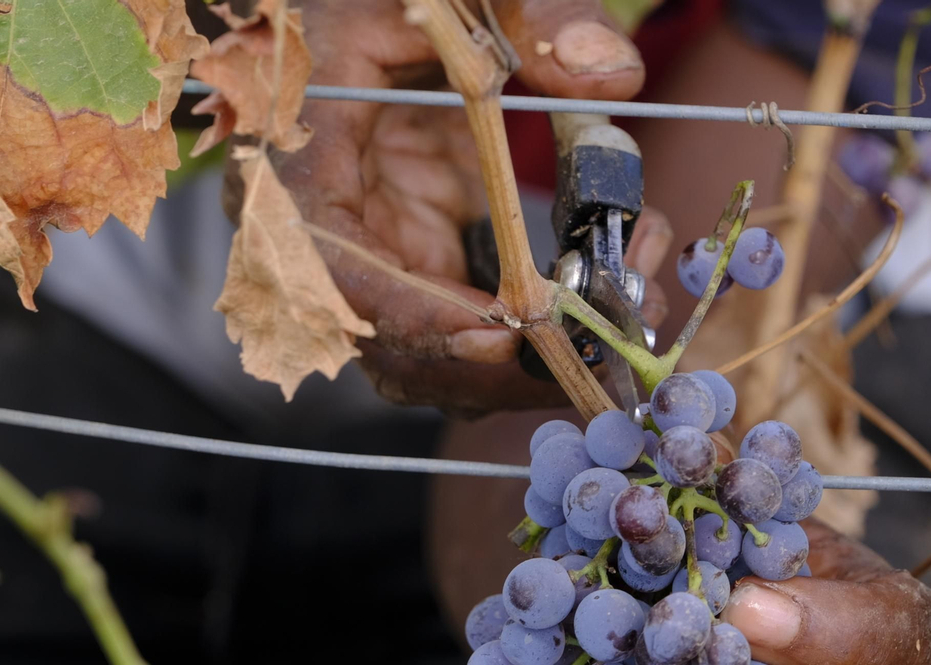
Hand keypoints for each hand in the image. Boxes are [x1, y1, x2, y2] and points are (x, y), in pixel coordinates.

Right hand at [271, 0, 665, 413]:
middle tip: (602, 349)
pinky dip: (549, 323)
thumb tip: (611, 81)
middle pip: (391, 346)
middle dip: (500, 363)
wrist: (390, 2)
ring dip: (535, 359)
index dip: (415, 318)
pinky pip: (478, 320)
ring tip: (633, 312)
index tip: (505, 333)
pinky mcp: (424, 248)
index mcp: (297, 155)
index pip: (332, 273)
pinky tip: (625, 280)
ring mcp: (379, 246)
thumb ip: (536, 13)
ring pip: (440, 353)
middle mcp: (324, 227)